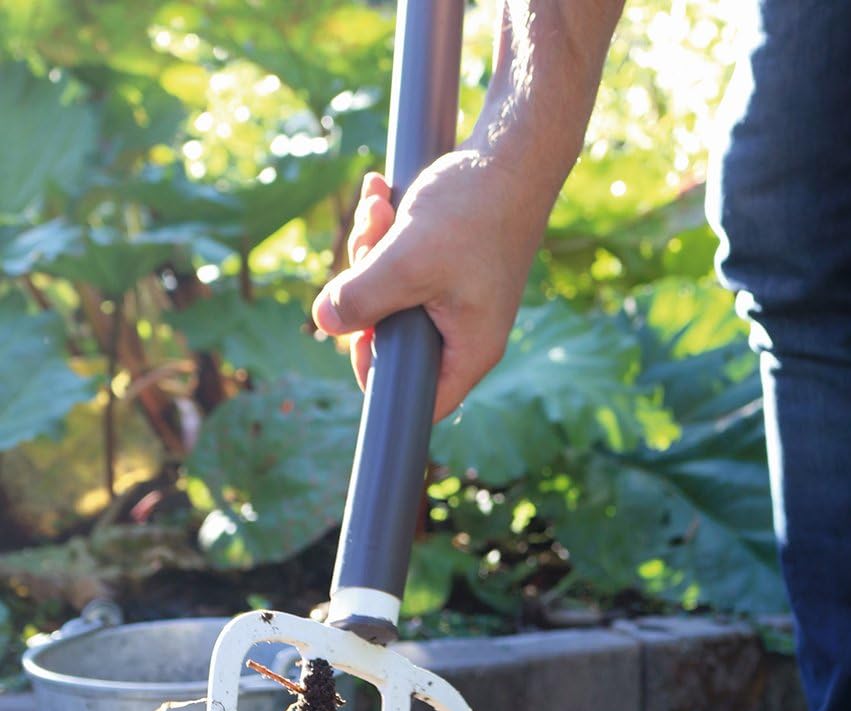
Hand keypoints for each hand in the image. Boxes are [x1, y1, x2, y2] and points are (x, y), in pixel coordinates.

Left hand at [312, 152, 549, 421]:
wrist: (509, 153)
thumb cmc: (474, 210)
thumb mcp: (408, 260)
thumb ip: (362, 298)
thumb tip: (323, 322)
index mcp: (469, 351)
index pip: (418, 400)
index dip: (379, 376)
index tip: (361, 334)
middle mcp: (463, 333)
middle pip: (393, 341)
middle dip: (366, 292)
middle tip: (369, 246)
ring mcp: (453, 300)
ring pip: (388, 297)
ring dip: (370, 251)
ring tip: (378, 207)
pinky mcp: (444, 268)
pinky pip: (397, 265)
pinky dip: (384, 234)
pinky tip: (380, 194)